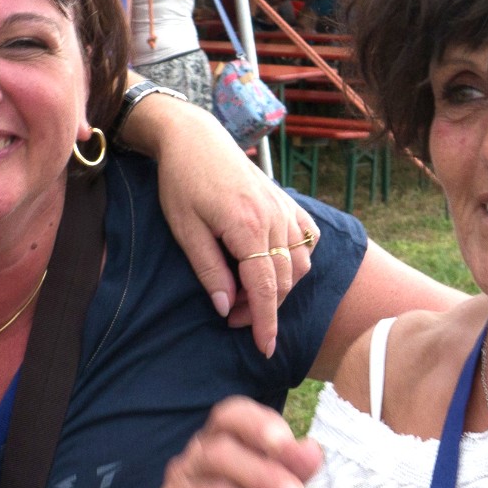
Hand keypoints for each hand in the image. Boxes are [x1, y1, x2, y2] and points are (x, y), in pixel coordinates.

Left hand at [150, 103, 314, 355]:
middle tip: (228, 315)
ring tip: (244, 293)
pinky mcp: (288, 202)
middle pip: (284, 281)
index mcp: (247, 227)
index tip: (265, 349)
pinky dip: (295, 262)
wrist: (195, 138)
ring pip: (300, 264)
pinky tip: (270, 267)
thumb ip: (208, 270)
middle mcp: (274, 219)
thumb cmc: (182, 182)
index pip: (265, 288)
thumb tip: (224, 307)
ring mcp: (285, 209)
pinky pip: (306, 241)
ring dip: (279, 287)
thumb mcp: (185, 230)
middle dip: (262, 308)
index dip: (265, 323)